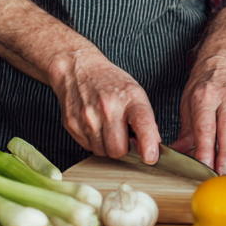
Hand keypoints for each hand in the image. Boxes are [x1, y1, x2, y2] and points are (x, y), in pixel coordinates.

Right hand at [46, 48, 160, 161]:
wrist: (77, 68)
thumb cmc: (110, 82)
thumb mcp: (134, 92)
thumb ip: (145, 120)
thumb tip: (153, 147)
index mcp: (129, 97)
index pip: (142, 123)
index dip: (148, 144)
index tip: (151, 157)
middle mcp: (108, 107)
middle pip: (118, 150)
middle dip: (123, 150)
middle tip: (123, 137)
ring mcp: (88, 117)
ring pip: (102, 153)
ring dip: (107, 147)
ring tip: (108, 128)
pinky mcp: (72, 125)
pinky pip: (88, 148)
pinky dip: (94, 142)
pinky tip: (96, 126)